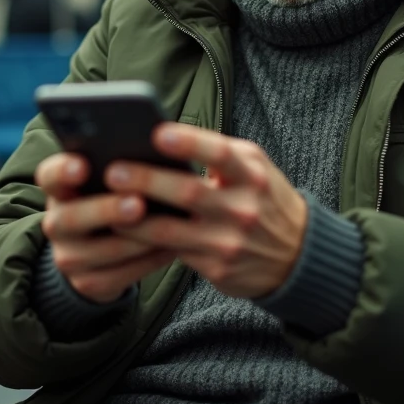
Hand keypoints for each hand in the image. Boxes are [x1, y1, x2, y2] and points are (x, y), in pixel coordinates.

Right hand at [36, 153, 175, 304]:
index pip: (50, 176)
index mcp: (59, 190)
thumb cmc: (115, 200)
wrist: (103, 252)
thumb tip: (156, 150)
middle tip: (139, 203)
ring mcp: (68, 257)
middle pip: (71, 218)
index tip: (83, 165)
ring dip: (135, 240)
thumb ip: (123, 168)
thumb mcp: (110, 183)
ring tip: (168, 227)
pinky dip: (147, 261)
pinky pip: (118, 276)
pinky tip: (170, 247)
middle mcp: (56, 223)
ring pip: (99, 252)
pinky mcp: (87, 283)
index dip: (63, 171)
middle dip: (106, 210)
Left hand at [111, 123, 307, 299]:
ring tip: (106, 206)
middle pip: (188, 193)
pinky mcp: (217, 269)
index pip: (220, 154)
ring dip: (134, 220)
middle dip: (147, 181)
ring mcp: (229, 242)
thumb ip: (217, 153)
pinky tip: (121, 232)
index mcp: (252, 175)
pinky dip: (144, 242)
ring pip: (171, 231)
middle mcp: (243, 208)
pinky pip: (172, 254)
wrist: (298, 255)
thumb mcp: (254, 169)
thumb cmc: (264, 199)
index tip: (158, 133)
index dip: (189, 143)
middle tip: (113, 171)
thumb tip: (161, 139)